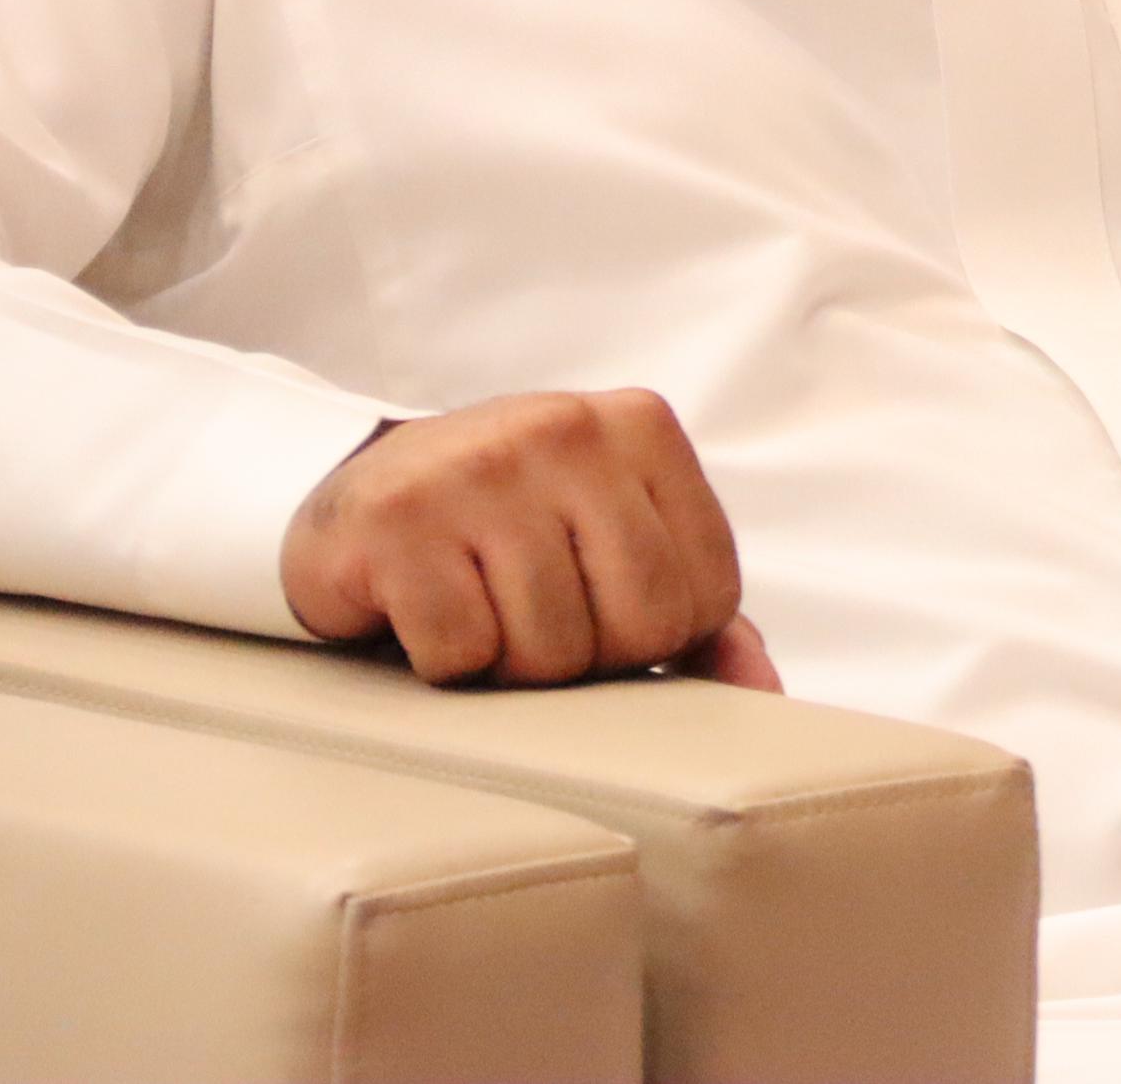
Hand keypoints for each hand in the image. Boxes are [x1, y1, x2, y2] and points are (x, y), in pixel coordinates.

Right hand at [281, 390, 779, 691]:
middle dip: (587, 657)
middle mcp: (567, 429)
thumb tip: (762, 693)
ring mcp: (481, 468)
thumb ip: (695, 607)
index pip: (707, 597)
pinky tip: (424, 608)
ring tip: (477, 605)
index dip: (652, 636)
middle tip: (532, 616)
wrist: (358, 492)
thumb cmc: (509, 529)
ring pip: (549, 651)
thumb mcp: (611, 541)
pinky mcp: (400, 521)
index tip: (594, 604)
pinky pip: (461, 654)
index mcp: (642, 427)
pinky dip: (442, 661)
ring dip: (508, 662)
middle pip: (639, 626)